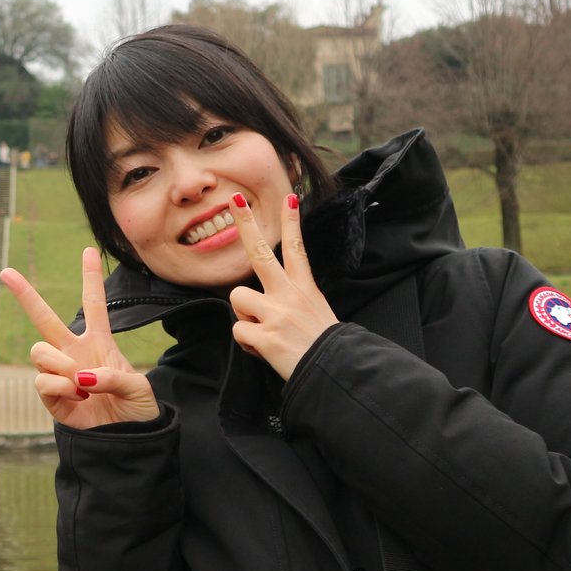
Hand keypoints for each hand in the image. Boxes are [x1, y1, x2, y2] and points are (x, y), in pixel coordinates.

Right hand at [0, 248, 158, 427]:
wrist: (128, 442)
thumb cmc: (138, 411)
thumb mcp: (137, 387)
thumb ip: (112, 376)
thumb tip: (80, 376)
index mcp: (99, 343)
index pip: (94, 304)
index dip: (91, 278)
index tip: (88, 250)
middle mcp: (74, 354)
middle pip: (44, 319)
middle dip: (25, 295)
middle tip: (5, 272)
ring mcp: (60, 375)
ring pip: (38, 351)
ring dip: (58, 363)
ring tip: (79, 382)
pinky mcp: (51, 398)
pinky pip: (42, 381)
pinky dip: (60, 385)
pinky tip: (78, 395)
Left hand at [227, 192, 338, 378]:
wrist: (335, 372)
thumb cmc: (324, 347)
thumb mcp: (318, 313)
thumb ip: (293, 300)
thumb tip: (267, 302)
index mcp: (304, 289)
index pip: (297, 249)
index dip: (292, 223)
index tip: (290, 197)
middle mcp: (289, 296)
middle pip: (260, 253)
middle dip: (246, 224)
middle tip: (235, 200)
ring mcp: (276, 314)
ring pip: (237, 298)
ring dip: (245, 316)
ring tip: (264, 331)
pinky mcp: (265, 336)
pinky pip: (239, 331)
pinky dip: (247, 344)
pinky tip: (265, 351)